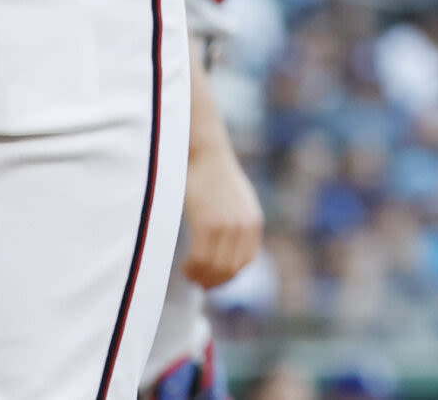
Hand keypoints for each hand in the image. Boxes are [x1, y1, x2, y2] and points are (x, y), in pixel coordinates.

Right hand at [180, 123, 263, 286]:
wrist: (206, 154)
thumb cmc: (215, 177)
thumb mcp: (237, 200)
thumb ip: (238, 222)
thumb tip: (228, 247)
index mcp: (254, 222)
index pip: (246, 262)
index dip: (229, 276)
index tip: (213, 280)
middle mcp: (244, 226)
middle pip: (230, 269)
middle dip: (213, 281)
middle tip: (197, 283)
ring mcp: (227, 226)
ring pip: (214, 267)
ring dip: (200, 276)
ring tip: (189, 274)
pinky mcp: (208, 224)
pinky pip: (200, 258)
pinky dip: (192, 269)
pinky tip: (184, 268)